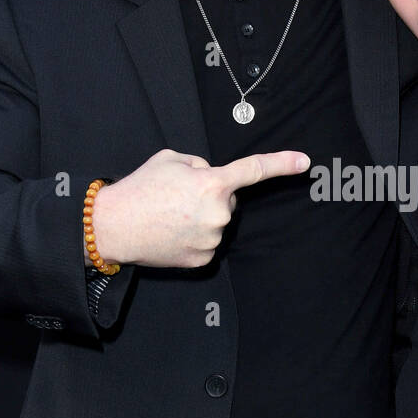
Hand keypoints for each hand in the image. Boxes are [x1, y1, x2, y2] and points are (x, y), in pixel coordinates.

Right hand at [90, 147, 309, 268]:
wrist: (113, 226)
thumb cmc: (139, 188)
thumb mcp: (170, 159)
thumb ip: (200, 164)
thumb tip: (212, 177)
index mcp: (212, 183)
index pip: (254, 170)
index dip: (282, 164)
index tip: (305, 162)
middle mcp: (218, 213)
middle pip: (228, 200)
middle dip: (210, 195)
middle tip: (177, 197)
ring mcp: (212, 239)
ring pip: (217, 222)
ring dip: (200, 217)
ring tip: (169, 215)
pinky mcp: (203, 259)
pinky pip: (207, 242)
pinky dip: (193, 236)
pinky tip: (172, 232)